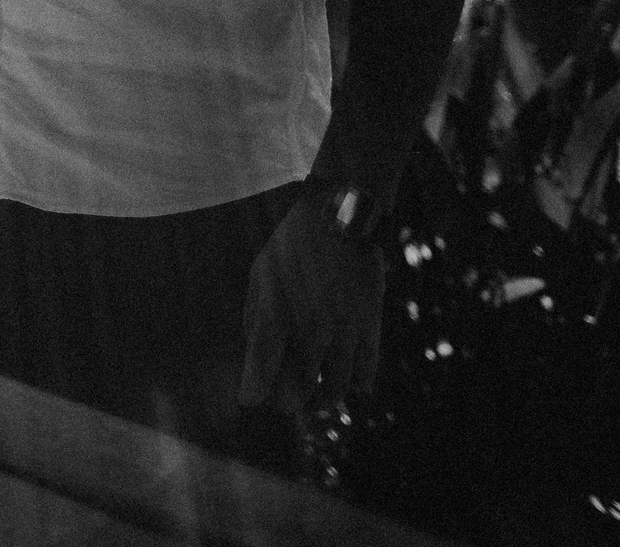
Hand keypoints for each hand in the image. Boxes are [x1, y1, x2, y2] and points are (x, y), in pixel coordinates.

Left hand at [237, 192, 386, 415]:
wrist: (340, 217)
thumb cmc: (293, 245)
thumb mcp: (261, 273)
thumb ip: (255, 315)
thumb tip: (253, 352)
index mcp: (276, 313)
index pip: (261, 368)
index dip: (253, 391)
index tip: (250, 401)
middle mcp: (309, 328)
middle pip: (298, 389)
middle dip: (288, 402)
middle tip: (286, 403)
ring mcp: (342, 331)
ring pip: (334, 389)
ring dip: (322, 399)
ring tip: (316, 396)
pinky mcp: (369, 327)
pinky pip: (365, 375)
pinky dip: (355, 385)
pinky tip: (347, 382)